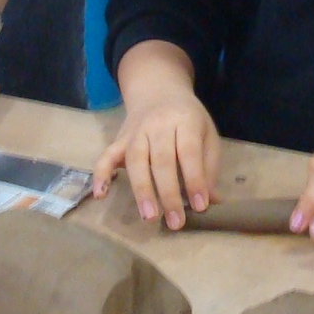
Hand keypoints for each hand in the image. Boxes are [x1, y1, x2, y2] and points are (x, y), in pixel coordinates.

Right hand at [91, 86, 221, 229]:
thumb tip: (213, 200)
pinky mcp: (119, 139)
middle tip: (176, 223)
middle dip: (168, 193)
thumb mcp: (207, 134)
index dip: (195, 179)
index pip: (188, 152)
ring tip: (149, 217)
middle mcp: (158, 124)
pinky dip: (101, 175)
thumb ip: (209, 166)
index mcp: (185, 121)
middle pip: (161, 160)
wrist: (158, 90)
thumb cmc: (188, 118)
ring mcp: (135, 131)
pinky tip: (101, 195)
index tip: (200, 206)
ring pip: (135, 160)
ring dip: (141, 190)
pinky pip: (106, 156)